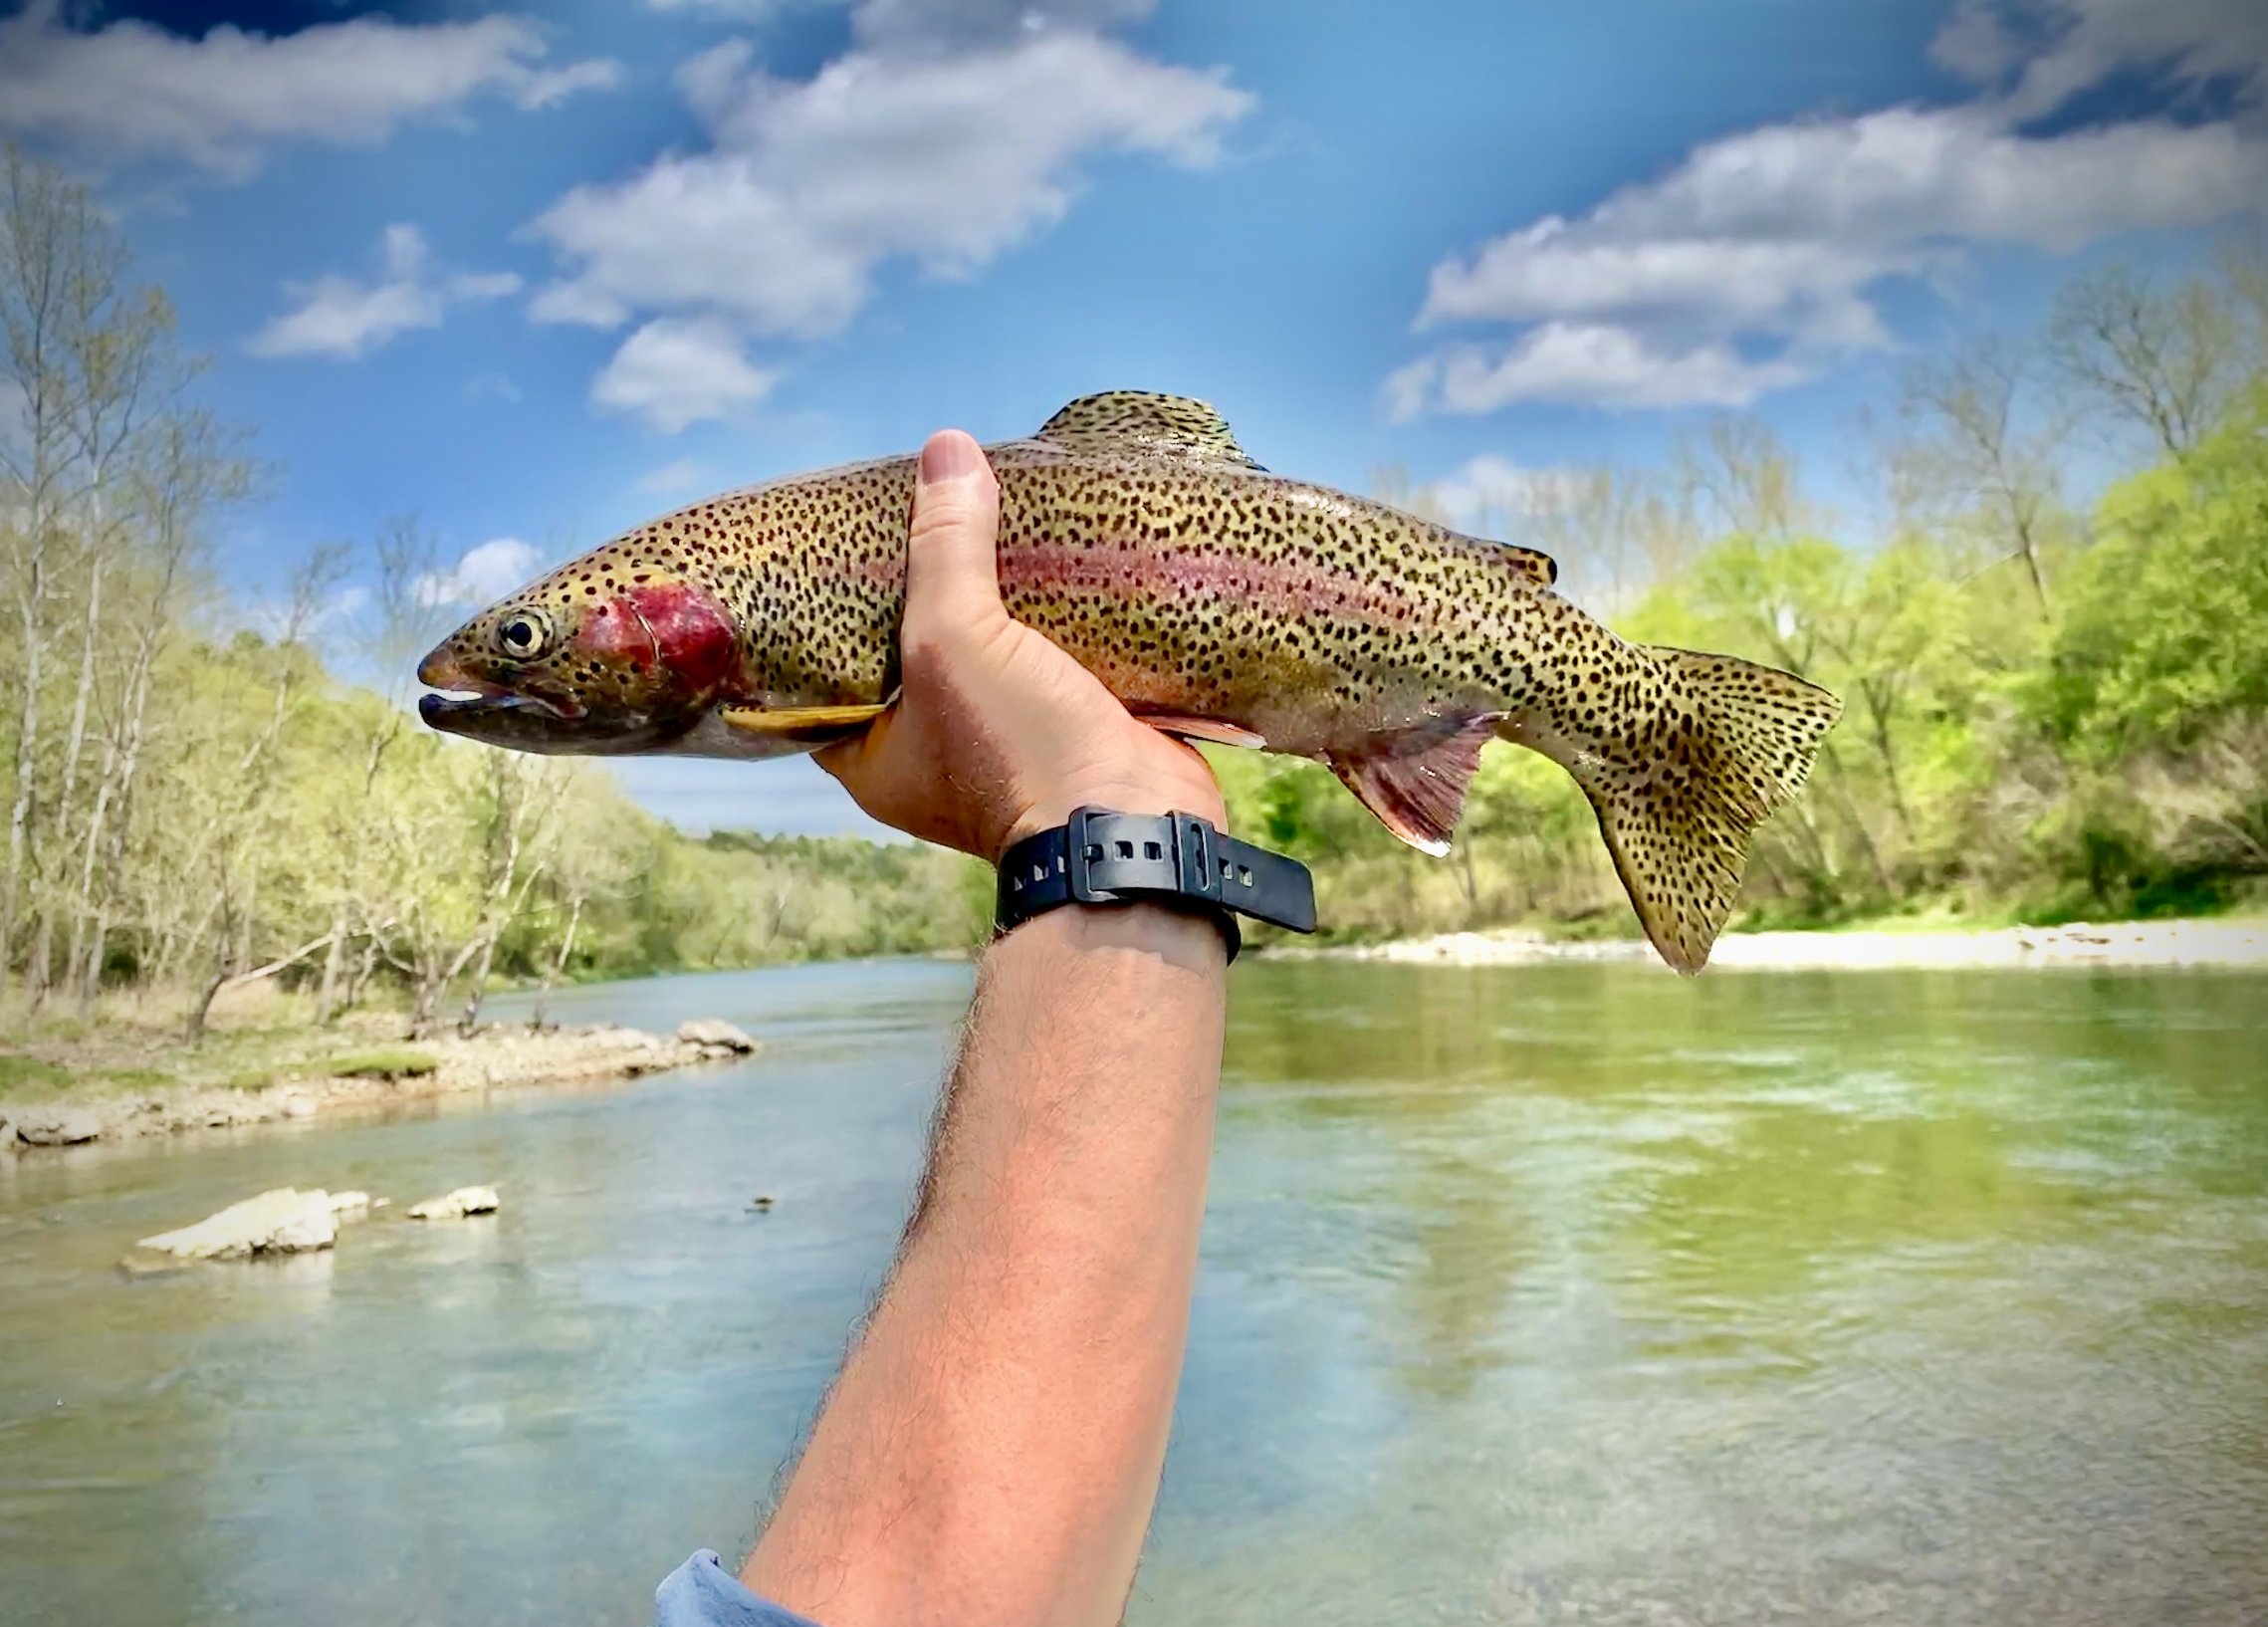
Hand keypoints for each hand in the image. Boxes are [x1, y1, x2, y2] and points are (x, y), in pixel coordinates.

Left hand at [815, 430, 1225, 862]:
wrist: (1133, 824)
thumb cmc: (1017, 749)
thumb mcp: (955, 638)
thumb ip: (945, 546)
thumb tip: (946, 447)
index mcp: (876, 758)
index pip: (825, 676)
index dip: (825, 615)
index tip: (832, 551)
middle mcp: (933, 755)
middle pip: (912, 652)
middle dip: (922, 589)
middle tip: (917, 515)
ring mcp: (1005, 744)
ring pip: (988, 651)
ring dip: (996, 599)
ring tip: (984, 519)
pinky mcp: (1068, 729)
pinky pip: (1049, 659)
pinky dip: (1054, 617)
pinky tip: (1054, 559)